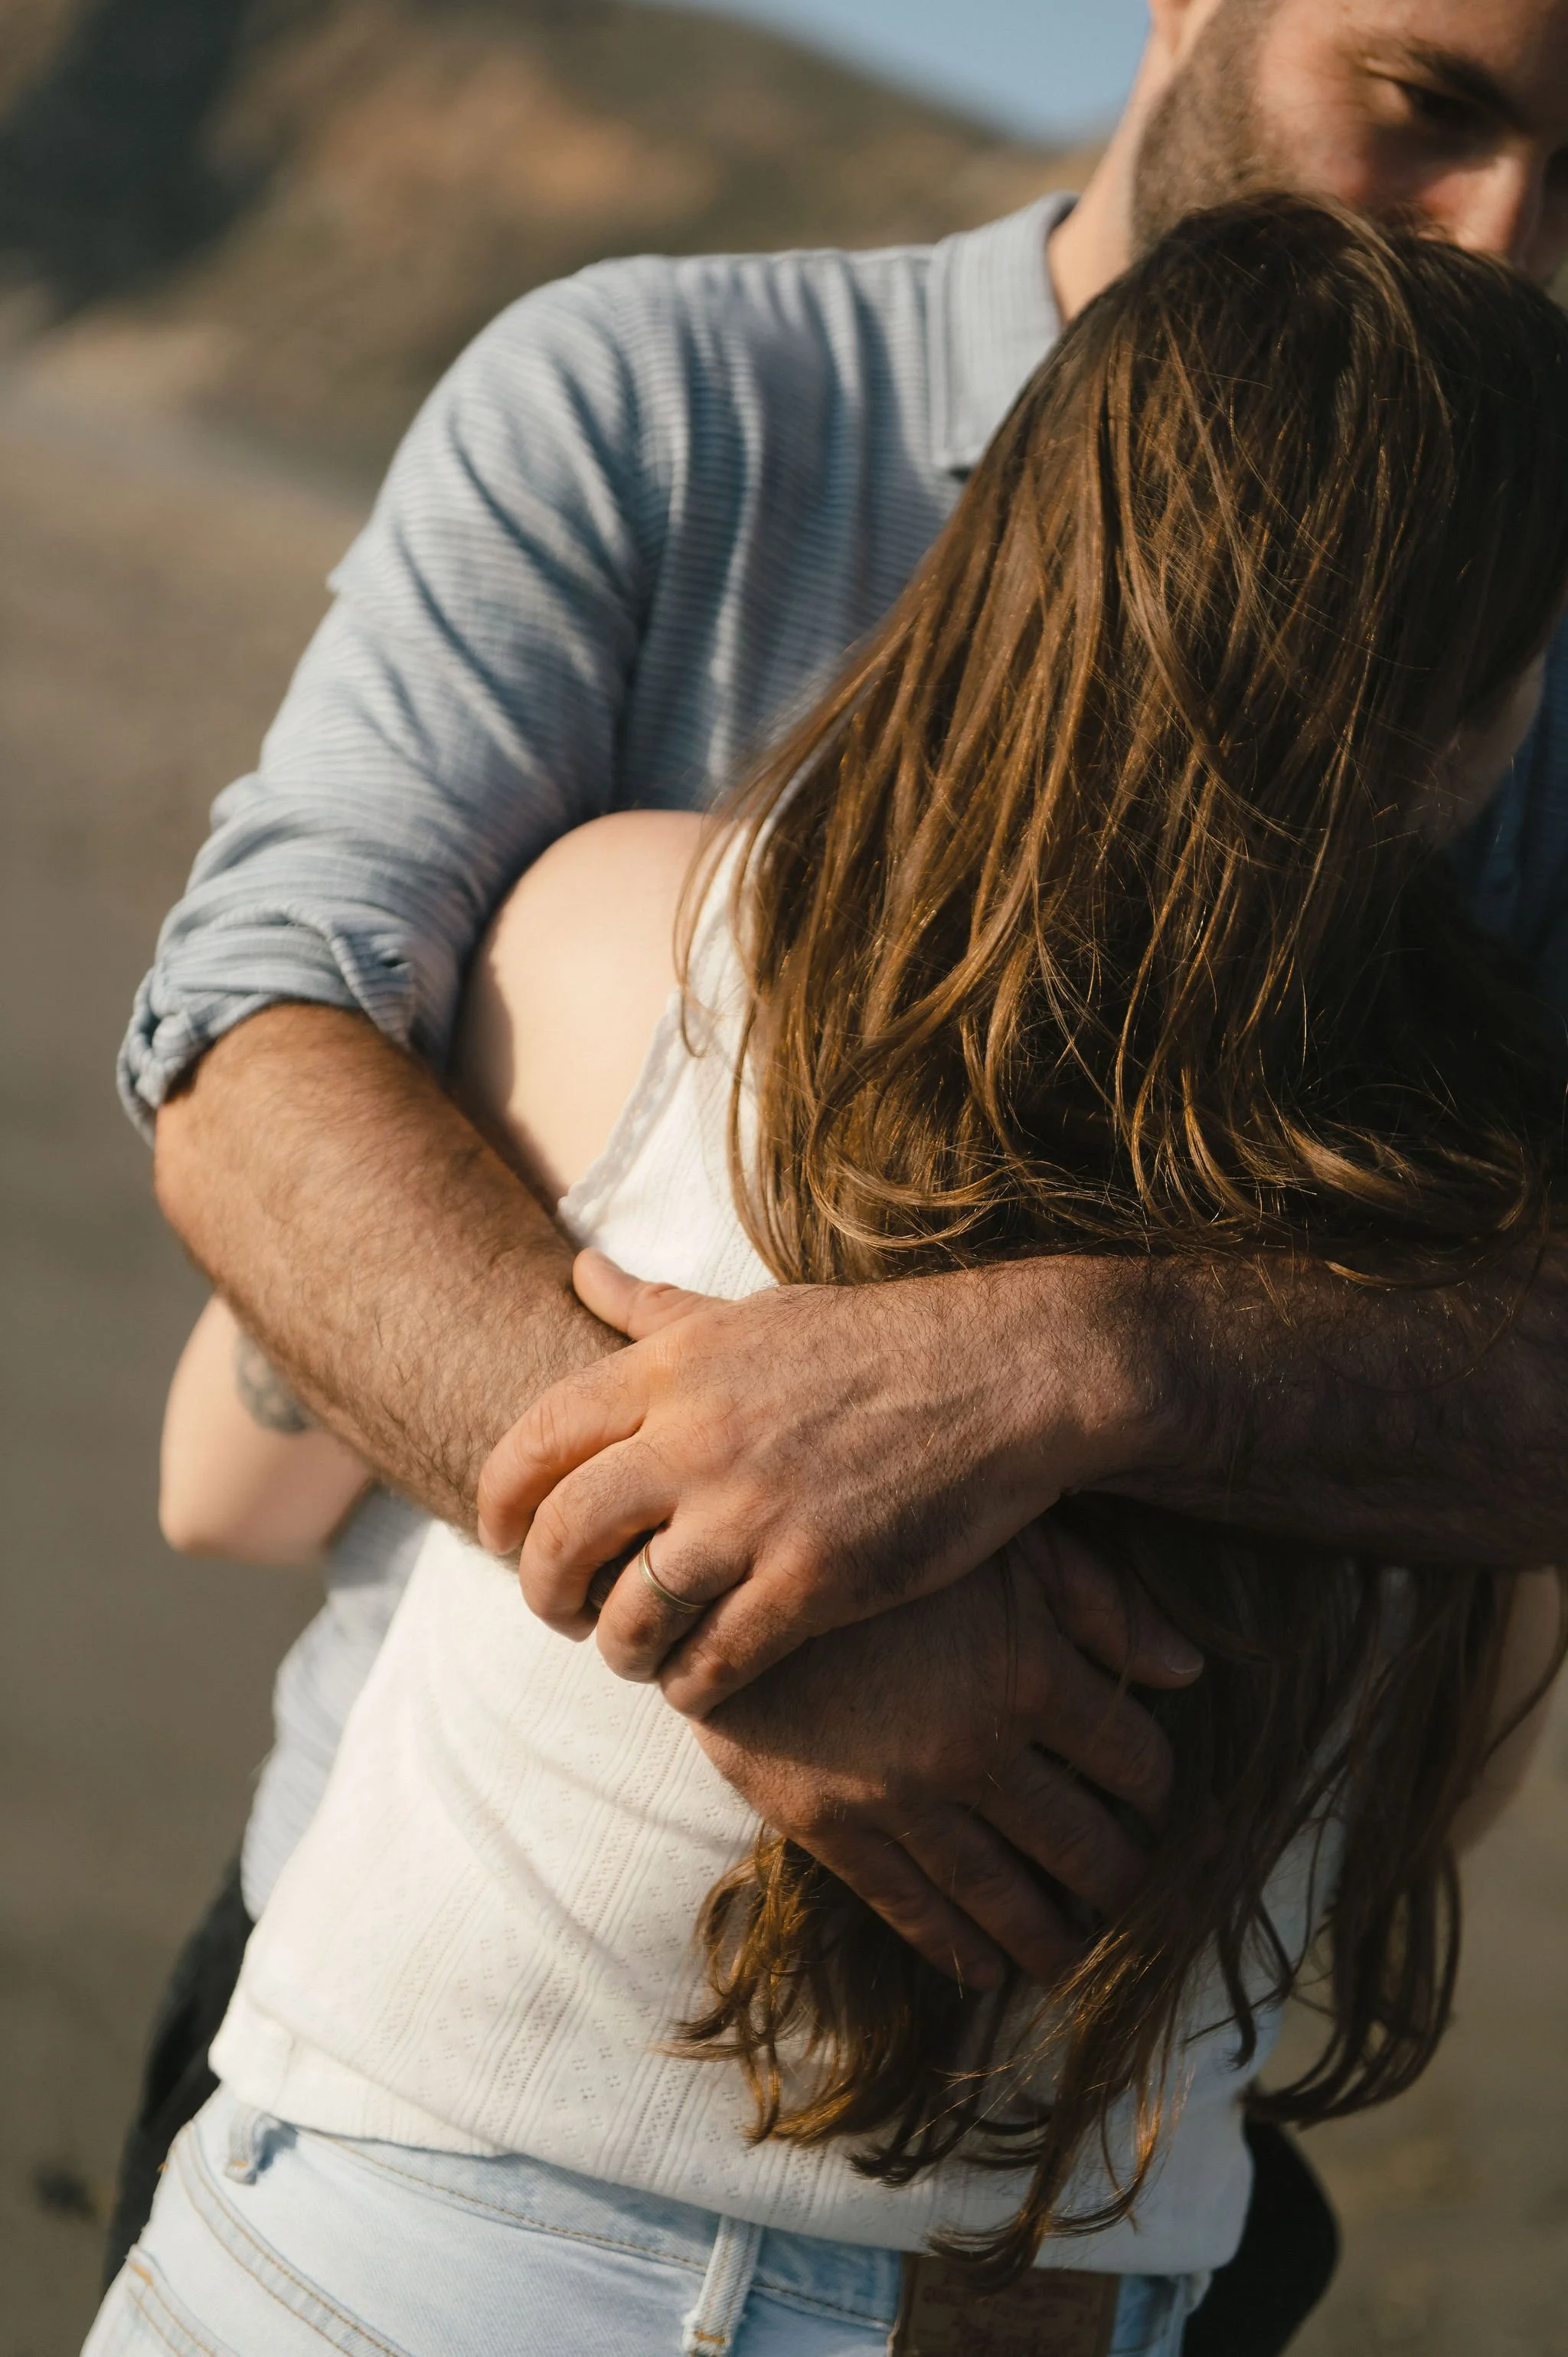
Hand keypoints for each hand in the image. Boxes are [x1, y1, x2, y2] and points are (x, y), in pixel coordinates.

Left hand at [478, 1250, 1145, 1714]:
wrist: (1004, 1376)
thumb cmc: (878, 1343)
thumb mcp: (756, 1311)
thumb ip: (656, 1308)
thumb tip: (577, 1269)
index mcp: (674, 1367)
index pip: (535, 1440)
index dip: (498, 1499)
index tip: (498, 1535)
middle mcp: (697, 1437)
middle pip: (562, 1535)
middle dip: (541, 1590)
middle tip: (557, 1612)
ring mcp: (754, 1512)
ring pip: (630, 1613)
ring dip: (616, 1650)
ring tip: (631, 1656)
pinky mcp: (815, 1579)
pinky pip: (714, 1661)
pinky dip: (691, 1686)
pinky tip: (699, 1684)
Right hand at [692, 1519, 1200, 1987]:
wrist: (730, 1561)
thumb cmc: (880, 1530)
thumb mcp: (1004, 1538)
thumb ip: (1100, 1603)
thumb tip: (1189, 1672)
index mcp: (1030, 1672)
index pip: (1132, 1759)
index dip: (1158, 1787)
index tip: (1160, 1803)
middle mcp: (975, 1748)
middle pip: (1080, 1842)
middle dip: (1121, 1876)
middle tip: (1139, 1897)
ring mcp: (899, 1796)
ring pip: (1000, 1892)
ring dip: (1049, 1934)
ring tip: (1076, 1958)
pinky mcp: (826, 1823)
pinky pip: (906, 1904)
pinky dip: (952, 1946)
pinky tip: (986, 1970)